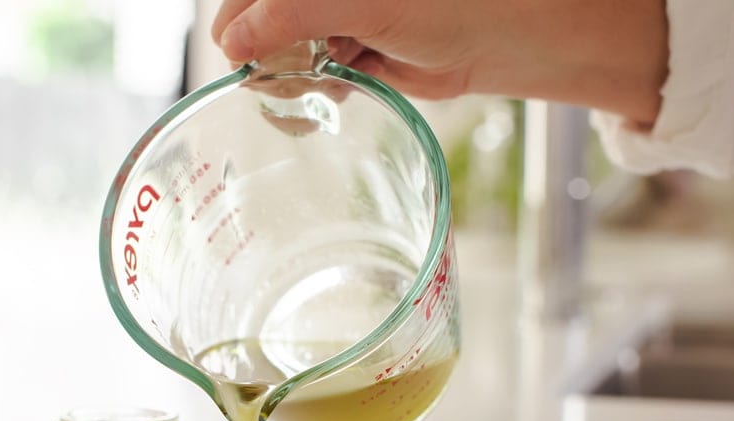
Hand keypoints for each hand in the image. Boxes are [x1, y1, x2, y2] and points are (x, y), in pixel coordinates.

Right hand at [211, 0, 667, 126]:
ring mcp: (332, 20)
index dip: (237, 21)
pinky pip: (310, 77)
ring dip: (288, 79)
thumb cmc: (442, 2)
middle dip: (264, 55)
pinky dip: (312, 92)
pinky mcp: (350, 53)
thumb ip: (292, 14)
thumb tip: (234, 42)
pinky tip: (329, 97)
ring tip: (312, 90)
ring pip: (281, 55)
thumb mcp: (360, 3)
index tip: (238, 57)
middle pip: (259, 23)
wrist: (499, 37)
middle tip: (279, 79)